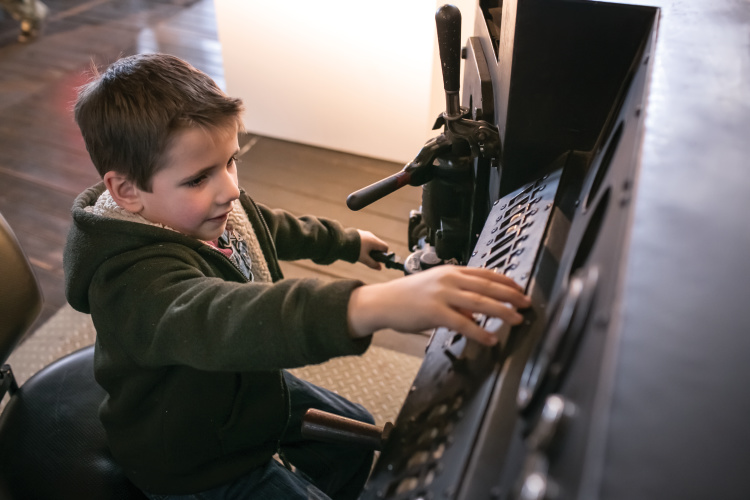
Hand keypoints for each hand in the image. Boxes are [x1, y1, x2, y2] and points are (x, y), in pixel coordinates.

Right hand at [347, 265, 531, 345]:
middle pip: (487, 286)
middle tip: (526, 304)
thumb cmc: (408, 296)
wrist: (383, 301)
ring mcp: (442, 295)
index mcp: (451, 271)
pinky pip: (463, 323)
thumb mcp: (435, 288)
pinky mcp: (435, 312)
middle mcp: (449, 279)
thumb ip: (458, 297)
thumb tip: (476, 311)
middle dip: (510, 296)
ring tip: (516, 319)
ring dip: (501, 312)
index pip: (485, 273)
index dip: (506, 281)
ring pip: (480, 302)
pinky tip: (490, 338)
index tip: (520, 289)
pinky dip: (479, 332)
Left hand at [357, 230, 388, 269]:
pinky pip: (365, 239)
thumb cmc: (353, 250)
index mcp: (374, 241)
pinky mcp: (359, 232)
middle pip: (378, 244)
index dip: (384, 254)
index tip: (378, 259)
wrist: (340, 241)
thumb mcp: (364, 259)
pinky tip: (357, 248)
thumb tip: (379, 268)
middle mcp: (371, 235)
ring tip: (361, 253)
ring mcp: (365, 233)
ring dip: (370, 248)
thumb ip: (372, 264)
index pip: (385, 247)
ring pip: (371, 241)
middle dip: (376, 251)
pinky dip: (364, 244)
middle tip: (369, 258)